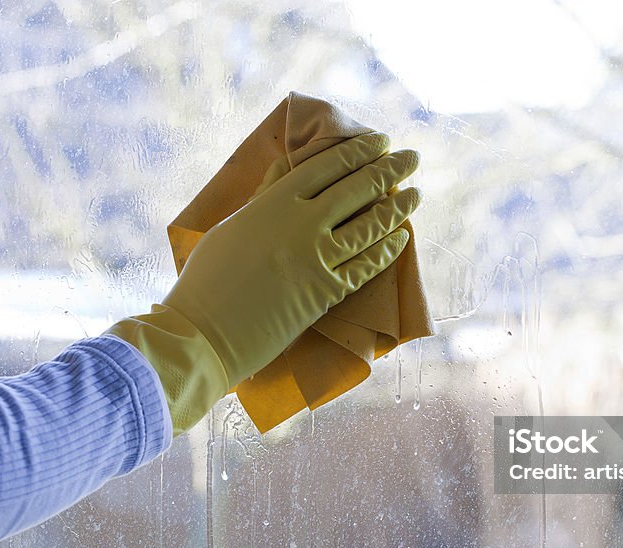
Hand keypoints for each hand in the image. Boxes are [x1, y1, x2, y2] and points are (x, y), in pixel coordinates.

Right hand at [108, 132, 421, 433]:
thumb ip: (266, 195)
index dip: (360, 151)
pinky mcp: (327, 293)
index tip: (381, 141)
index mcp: (275, 201)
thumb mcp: (234, 224)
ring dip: (398, 207)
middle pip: (358, 188)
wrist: (205, 332)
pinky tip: (402, 237)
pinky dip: (387, 250)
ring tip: (417, 194)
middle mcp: (301, 223)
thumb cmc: (208, 278)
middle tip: (412, 157)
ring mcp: (317, 259)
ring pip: (371, 225)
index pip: (329, 165)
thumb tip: (288, 164)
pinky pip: (366, 266)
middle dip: (390, 169)